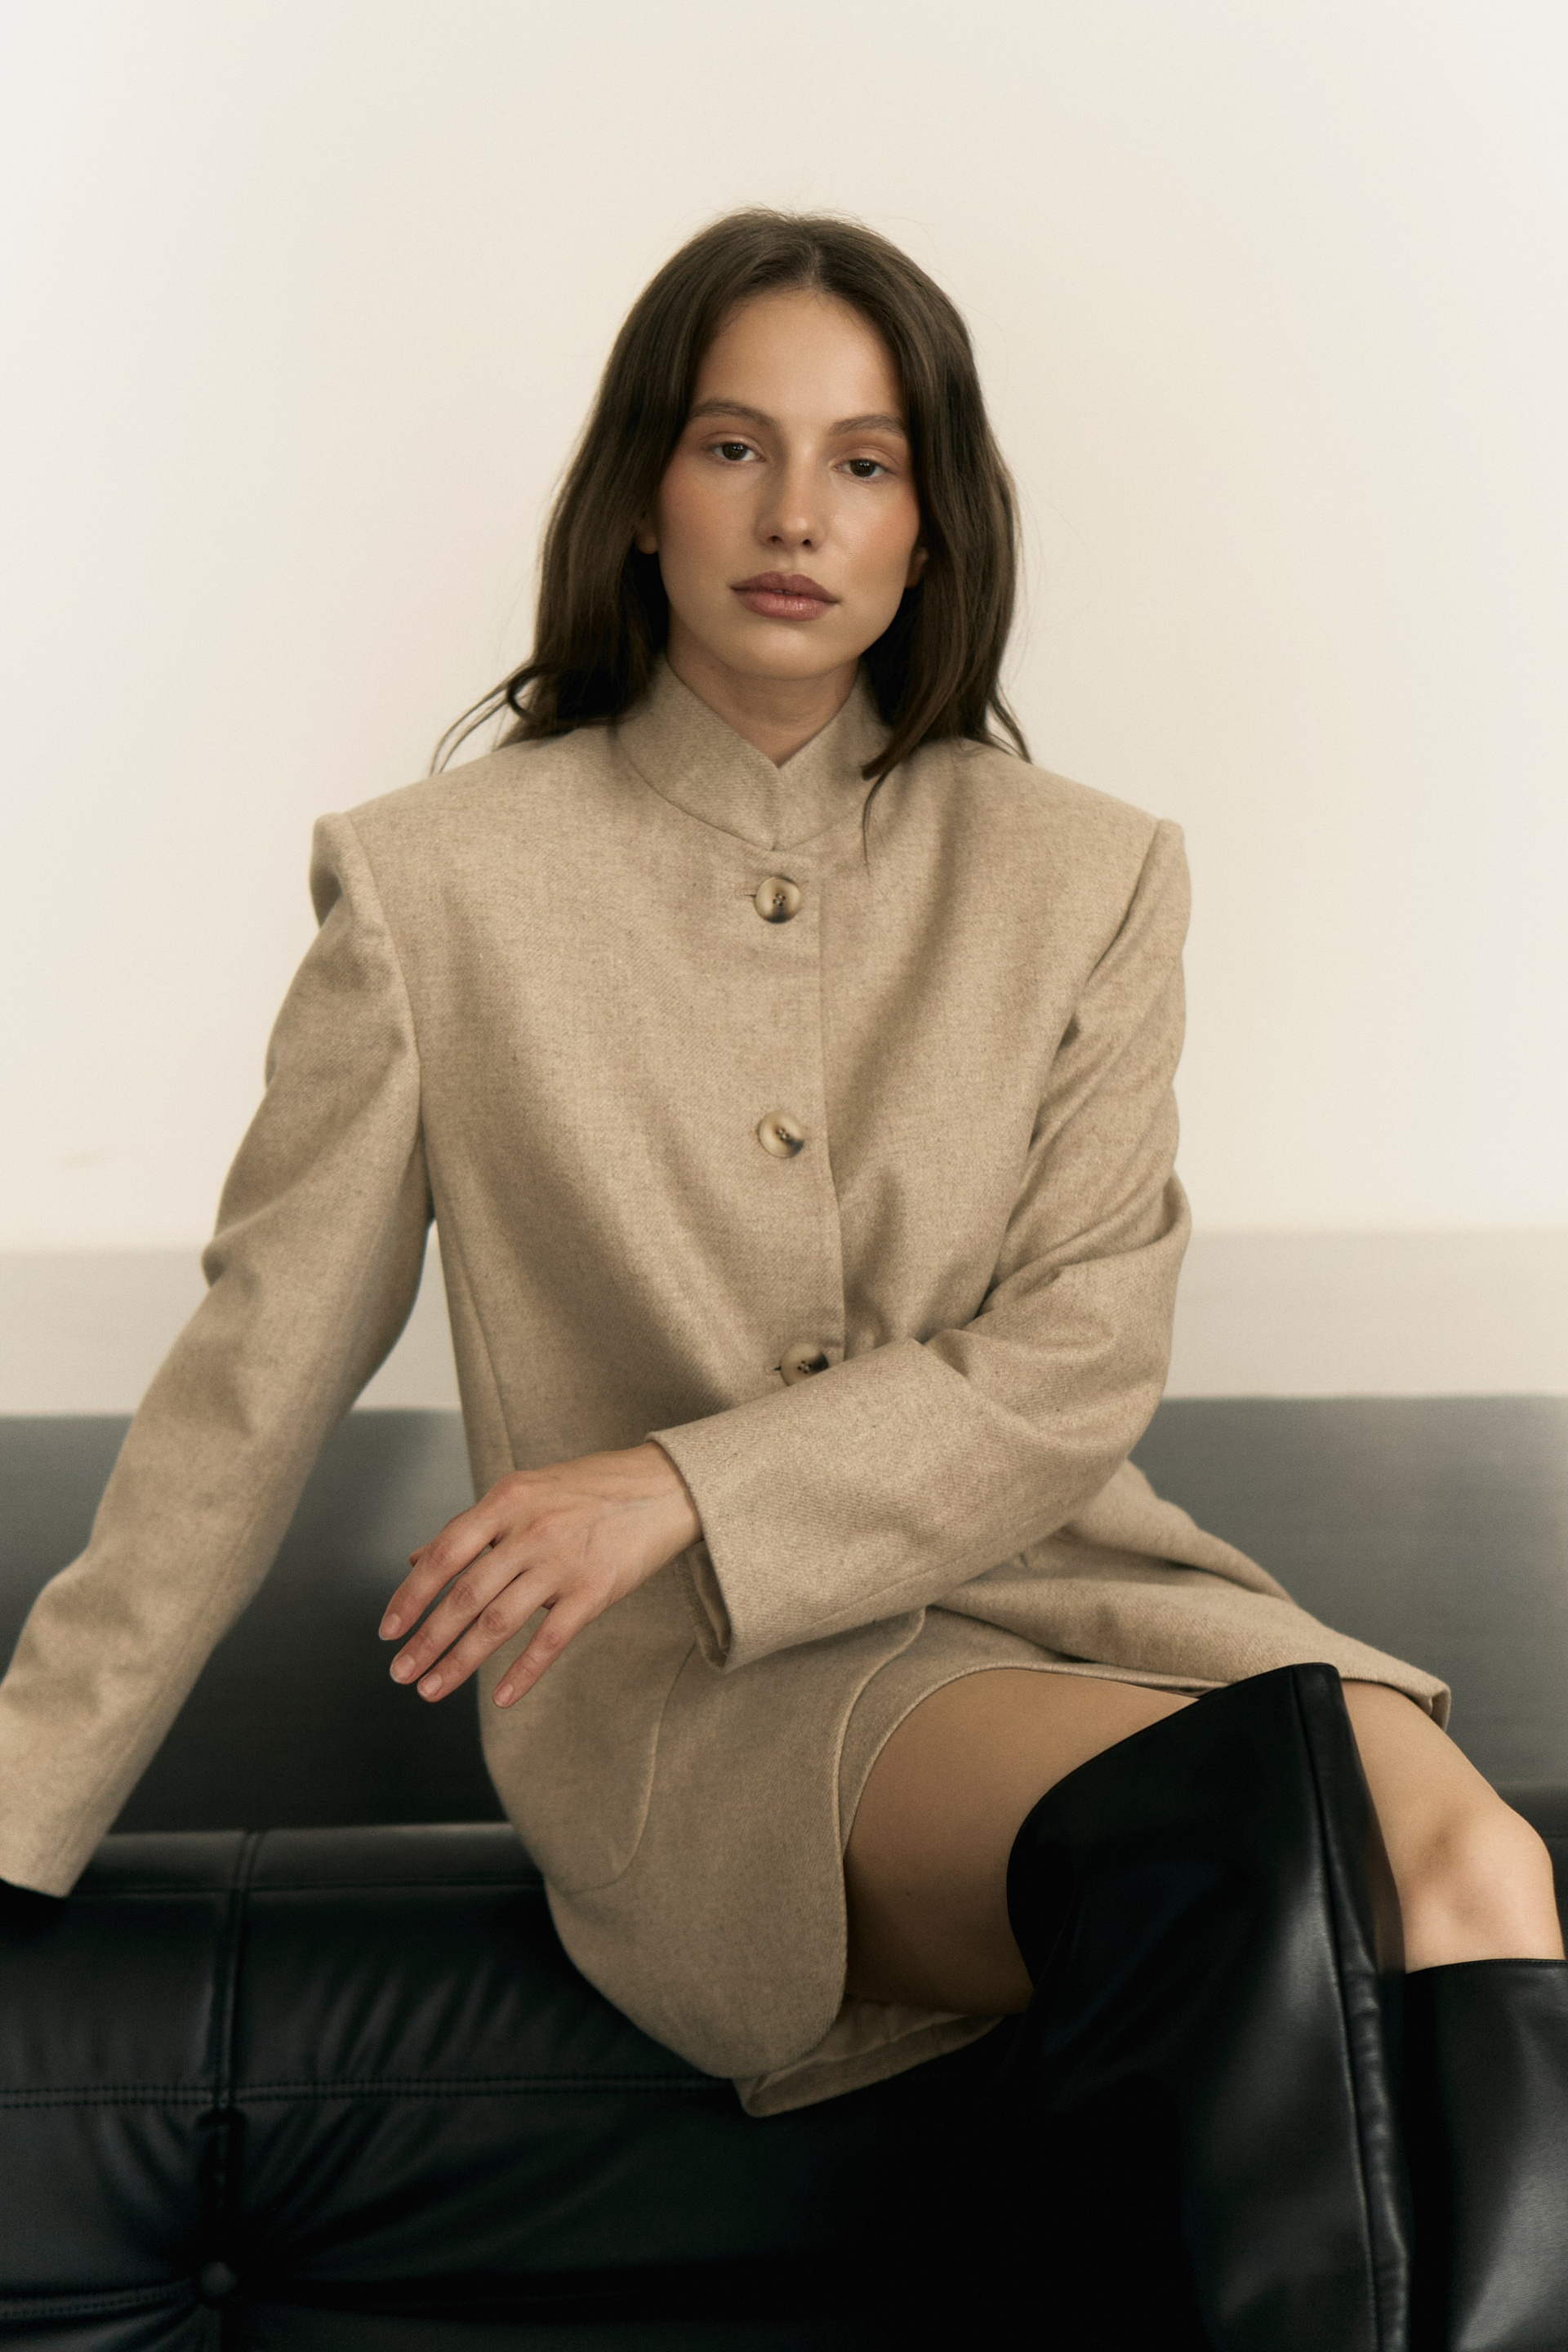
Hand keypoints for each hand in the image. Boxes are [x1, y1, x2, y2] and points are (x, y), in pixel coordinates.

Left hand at [379, 1442, 699, 1706]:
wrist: (664, 1487)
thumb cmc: (589, 1489)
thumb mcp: (524, 1492)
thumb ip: (472, 1528)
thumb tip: (417, 1558)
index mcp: (506, 1501)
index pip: (444, 1553)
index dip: (411, 1595)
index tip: (388, 1630)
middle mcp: (529, 1531)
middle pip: (464, 1596)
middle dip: (426, 1640)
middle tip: (400, 1673)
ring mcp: (562, 1562)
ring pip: (498, 1622)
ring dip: (459, 1662)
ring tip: (431, 1689)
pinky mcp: (595, 1591)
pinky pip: (551, 1639)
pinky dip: (523, 1673)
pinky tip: (501, 1698)